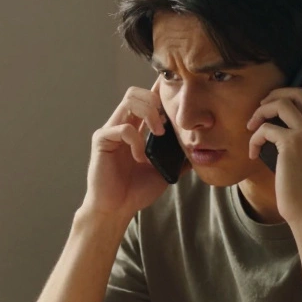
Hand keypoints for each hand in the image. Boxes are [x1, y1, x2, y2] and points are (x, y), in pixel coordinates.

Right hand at [80, 80, 174, 220]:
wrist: (117, 209)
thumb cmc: (135, 191)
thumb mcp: (164, 171)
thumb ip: (177, 157)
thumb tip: (199, 150)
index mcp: (135, 129)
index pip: (146, 100)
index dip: (159, 92)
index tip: (175, 94)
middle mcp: (122, 125)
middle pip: (137, 92)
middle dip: (156, 102)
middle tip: (165, 126)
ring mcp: (111, 131)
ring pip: (130, 101)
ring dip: (149, 114)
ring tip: (158, 135)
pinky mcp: (102, 140)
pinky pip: (122, 128)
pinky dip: (136, 141)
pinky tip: (140, 158)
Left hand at [245, 70, 301, 226]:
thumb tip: (293, 123)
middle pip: (298, 93)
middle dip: (275, 96)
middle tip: (261, 108)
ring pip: (281, 103)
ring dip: (261, 112)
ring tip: (252, 127)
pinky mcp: (292, 143)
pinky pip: (266, 128)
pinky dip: (254, 138)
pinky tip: (252, 153)